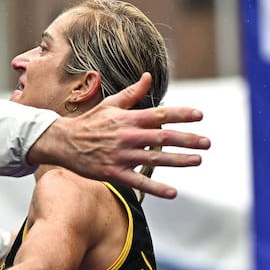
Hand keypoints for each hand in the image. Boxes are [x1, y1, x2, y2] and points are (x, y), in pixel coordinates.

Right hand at [29, 72, 209, 198]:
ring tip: (197, 160)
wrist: (62, 142)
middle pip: (162, 137)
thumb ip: (133, 93)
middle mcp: (127, 136)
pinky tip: (173, 192)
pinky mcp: (113, 173)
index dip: (181, 114)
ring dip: (178, 160)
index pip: (159, 114)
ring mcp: (121, 155)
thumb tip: (149, 76)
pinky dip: (155, 188)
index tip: (200, 115)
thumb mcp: (110, 104)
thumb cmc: (89, 122)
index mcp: (128, 118)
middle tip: (207, 142)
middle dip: (187, 139)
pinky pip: (138, 181)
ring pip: (154, 159)